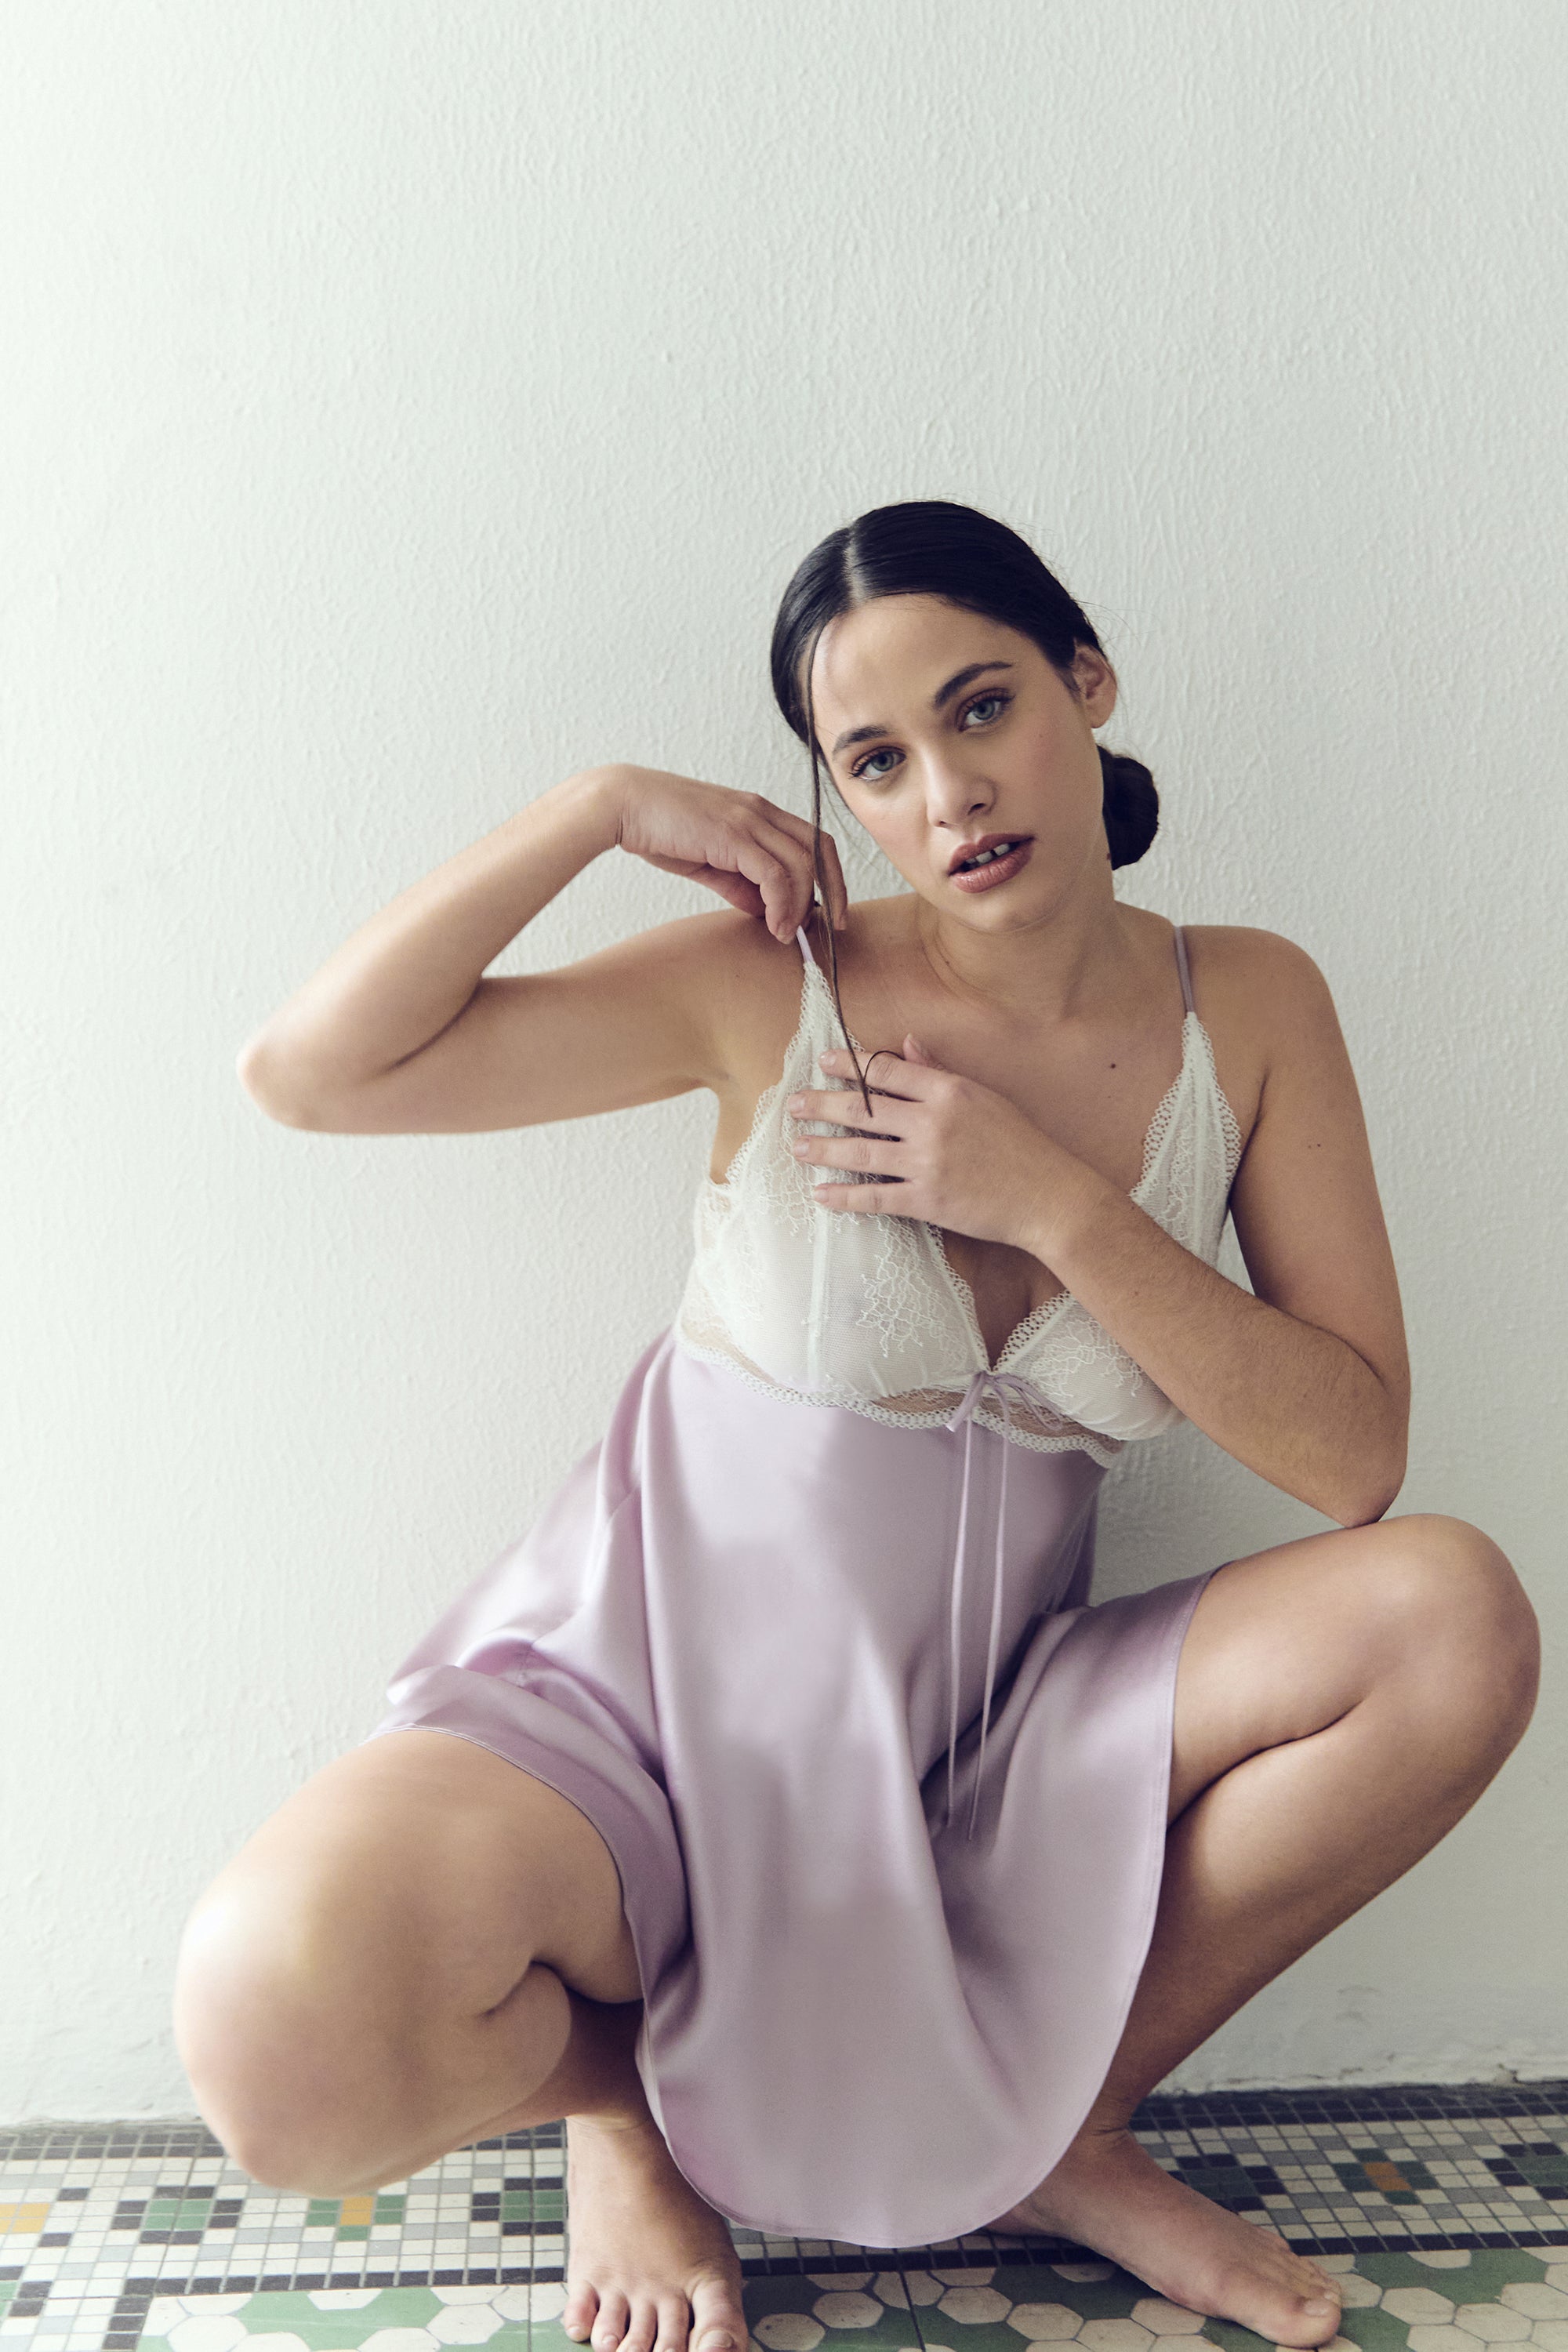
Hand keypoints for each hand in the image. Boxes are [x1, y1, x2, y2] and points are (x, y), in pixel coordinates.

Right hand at [607, 764, 848, 940]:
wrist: (623, 805)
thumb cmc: (660, 829)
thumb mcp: (708, 861)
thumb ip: (738, 882)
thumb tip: (764, 909)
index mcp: (758, 813)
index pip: (812, 840)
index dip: (829, 876)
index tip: (827, 911)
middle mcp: (761, 811)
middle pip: (821, 847)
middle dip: (835, 889)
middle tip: (831, 927)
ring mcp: (749, 820)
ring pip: (802, 863)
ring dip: (801, 905)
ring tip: (786, 934)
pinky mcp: (733, 835)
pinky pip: (775, 874)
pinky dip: (782, 903)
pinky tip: (773, 925)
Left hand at [786, 1036, 1099, 1253]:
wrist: (1050, 1196)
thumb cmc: (1022, 1145)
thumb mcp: (985, 1097)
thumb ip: (940, 1072)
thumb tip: (907, 1043)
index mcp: (948, 1091)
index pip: (886, 1070)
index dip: (849, 1064)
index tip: (823, 1061)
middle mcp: (933, 1123)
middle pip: (863, 1109)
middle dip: (822, 1104)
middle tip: (794, 1104)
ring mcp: (928, 1163)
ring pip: (861, 1152)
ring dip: (823, 1149)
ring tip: (797, 1146)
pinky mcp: (928, 1200)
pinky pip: (875, 1198)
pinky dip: (845, 1197)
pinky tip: (821, 1194)